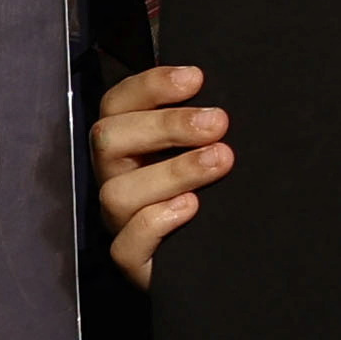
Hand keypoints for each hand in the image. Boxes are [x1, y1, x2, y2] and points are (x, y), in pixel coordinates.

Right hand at [93, 64, 227, 286]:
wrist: (232, 256)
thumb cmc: (220, 190)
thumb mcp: (212, 147)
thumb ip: (207, 122)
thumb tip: (221, 94)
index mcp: (130, 144)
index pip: (118, 104)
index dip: (150, 87)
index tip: (196, 78)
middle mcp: (117, 177)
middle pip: (109, 139)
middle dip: (165, 126)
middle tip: (218, 122)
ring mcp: (120, 220)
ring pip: (117, 193)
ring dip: (172, 172)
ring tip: (220, 160)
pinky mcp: (133, 260)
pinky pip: (126, 245)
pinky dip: (156, 222)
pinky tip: (193, 207)